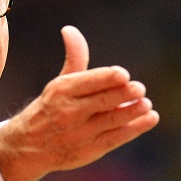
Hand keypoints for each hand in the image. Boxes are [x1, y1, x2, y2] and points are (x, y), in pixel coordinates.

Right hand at [0, 26, 159, 180]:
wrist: (30, 147)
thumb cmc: (52, 108)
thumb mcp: (59, 83)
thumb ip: (75, 58)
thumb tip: (70, 29)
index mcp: (62, 91)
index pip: (88, 82)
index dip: (107, 79)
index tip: (123, 75)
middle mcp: (70, 112)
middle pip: (101, 101)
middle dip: (122, 94)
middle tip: (139, 88)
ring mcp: (81, 133)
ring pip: (111, 120)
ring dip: (132, 112)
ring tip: (147, 104)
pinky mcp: (91, 150)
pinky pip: (116, 138)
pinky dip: (135, 129)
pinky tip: (150, 118)